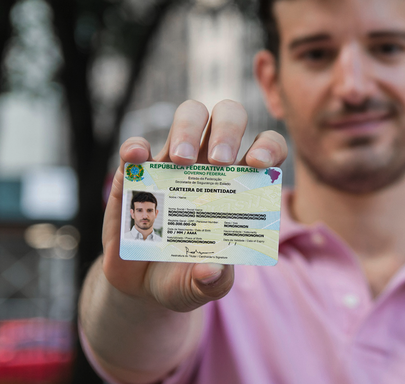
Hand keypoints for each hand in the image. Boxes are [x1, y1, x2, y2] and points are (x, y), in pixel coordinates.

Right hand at [100, 99, 287, 311]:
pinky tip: (137, 156)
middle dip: (227, 130)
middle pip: (228, 117)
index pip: (266, 148)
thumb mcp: (204, 286)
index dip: (268, 147)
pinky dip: (136, 147)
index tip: (259, 165)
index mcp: (242, 184)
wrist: (143, 287)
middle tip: (218, 161)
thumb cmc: (187, 277)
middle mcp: (211, 164)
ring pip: (188, 116)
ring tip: (180, 160)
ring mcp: (173, 163)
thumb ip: (214, 281)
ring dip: (186, 129)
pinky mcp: (135, 173)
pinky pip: (137, 147)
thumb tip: (212, 271)